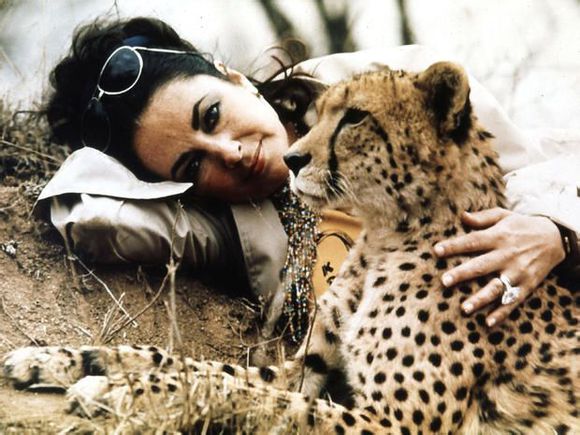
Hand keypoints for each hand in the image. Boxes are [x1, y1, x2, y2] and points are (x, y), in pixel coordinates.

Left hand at [433, 208, 564, 326]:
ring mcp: (517, 272)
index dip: (454, 246)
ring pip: (496, 287)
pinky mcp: (527, 285)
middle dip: (462, 274)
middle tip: (444, 281)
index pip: (472, 241)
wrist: (555, 238)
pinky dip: (502, 313)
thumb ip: (482, 218)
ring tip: (464, 308)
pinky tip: (489, 322)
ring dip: (480, 299)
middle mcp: (507, 255)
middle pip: (481, 266)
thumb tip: (462, 216)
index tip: (436, 251)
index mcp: (498, 237)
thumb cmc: (521, 226)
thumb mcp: (503, 216)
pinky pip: (513, 301)